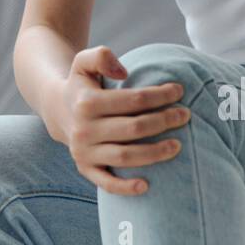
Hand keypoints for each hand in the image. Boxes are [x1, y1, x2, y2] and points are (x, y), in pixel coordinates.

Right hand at [51, 45, 191, 195]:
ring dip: (155, 153)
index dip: (160, 95)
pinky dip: (125, 187)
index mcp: (86, 102)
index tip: (180, 91)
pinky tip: (147, 186)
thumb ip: (100, 56)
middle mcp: (83, 129)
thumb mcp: (84, 61)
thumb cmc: (83, 85)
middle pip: (134, 128)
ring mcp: (84, 152)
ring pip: (125, 156)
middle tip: (186, 115)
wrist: (58, 110)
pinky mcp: (85, 168)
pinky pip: (106, 183)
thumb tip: (123, 72)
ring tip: (178, 145)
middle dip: (164, 121)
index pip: (132, 100)